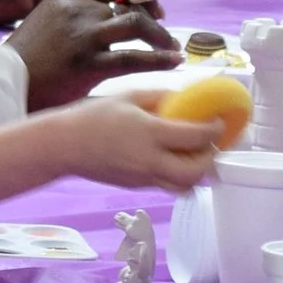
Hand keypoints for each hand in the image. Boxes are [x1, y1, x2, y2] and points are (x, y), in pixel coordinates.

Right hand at [3, 0, 183, 109]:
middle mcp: (79, 9)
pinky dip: (160, 60)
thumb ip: (83, 8)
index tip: (155, 10)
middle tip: (166, 36)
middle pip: (133, 5)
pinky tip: (173, 63)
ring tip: (172, 50)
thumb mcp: (52, 16)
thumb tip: (121, 6)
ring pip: (137, 26)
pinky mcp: (88, 64)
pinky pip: (134, 59)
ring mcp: (84, 36)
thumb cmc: (33, 54)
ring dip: (161, 38)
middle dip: (156, 20)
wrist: (8, 81)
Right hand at [49, 93, 225, 191]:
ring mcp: (143, 177)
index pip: (195, 137)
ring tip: (195, 153)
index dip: (214, 129)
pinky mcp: (137, 186)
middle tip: (211, 142)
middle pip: (196, 171)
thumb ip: (161, 97)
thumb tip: (186, 99)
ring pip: (185, 186)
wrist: (64, 145)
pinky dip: (180, 175)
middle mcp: (149, 160)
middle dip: (211, 156)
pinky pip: (169, 186)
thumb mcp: (129, 96)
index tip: (218, 121)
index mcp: (148, 133)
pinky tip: (174, 158)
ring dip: (198, 172)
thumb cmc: (93, 116)